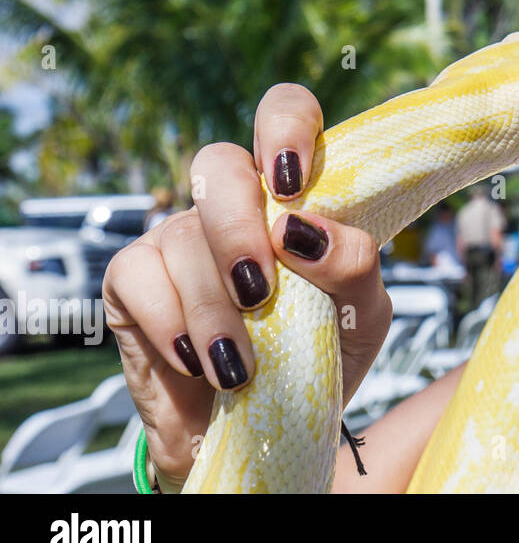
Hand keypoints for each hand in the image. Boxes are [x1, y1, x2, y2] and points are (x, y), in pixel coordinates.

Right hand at [102, 83, 392, 491]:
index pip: (284, 112)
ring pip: (183, 235)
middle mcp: (233, 203)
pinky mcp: (132, 279)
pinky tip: (198, 361)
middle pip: (218, 165)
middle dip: (237, 227)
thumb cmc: (320, 355)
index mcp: (293, 193)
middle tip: (259, 291)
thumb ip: (355, 265)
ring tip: (241, 365)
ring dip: (215, 309)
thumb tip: (303, 230)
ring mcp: (180, 235)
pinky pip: (138, 276)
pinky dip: (173, 323)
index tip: (292, 184)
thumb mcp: (362, 315)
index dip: (285, 125)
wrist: (265, 430)